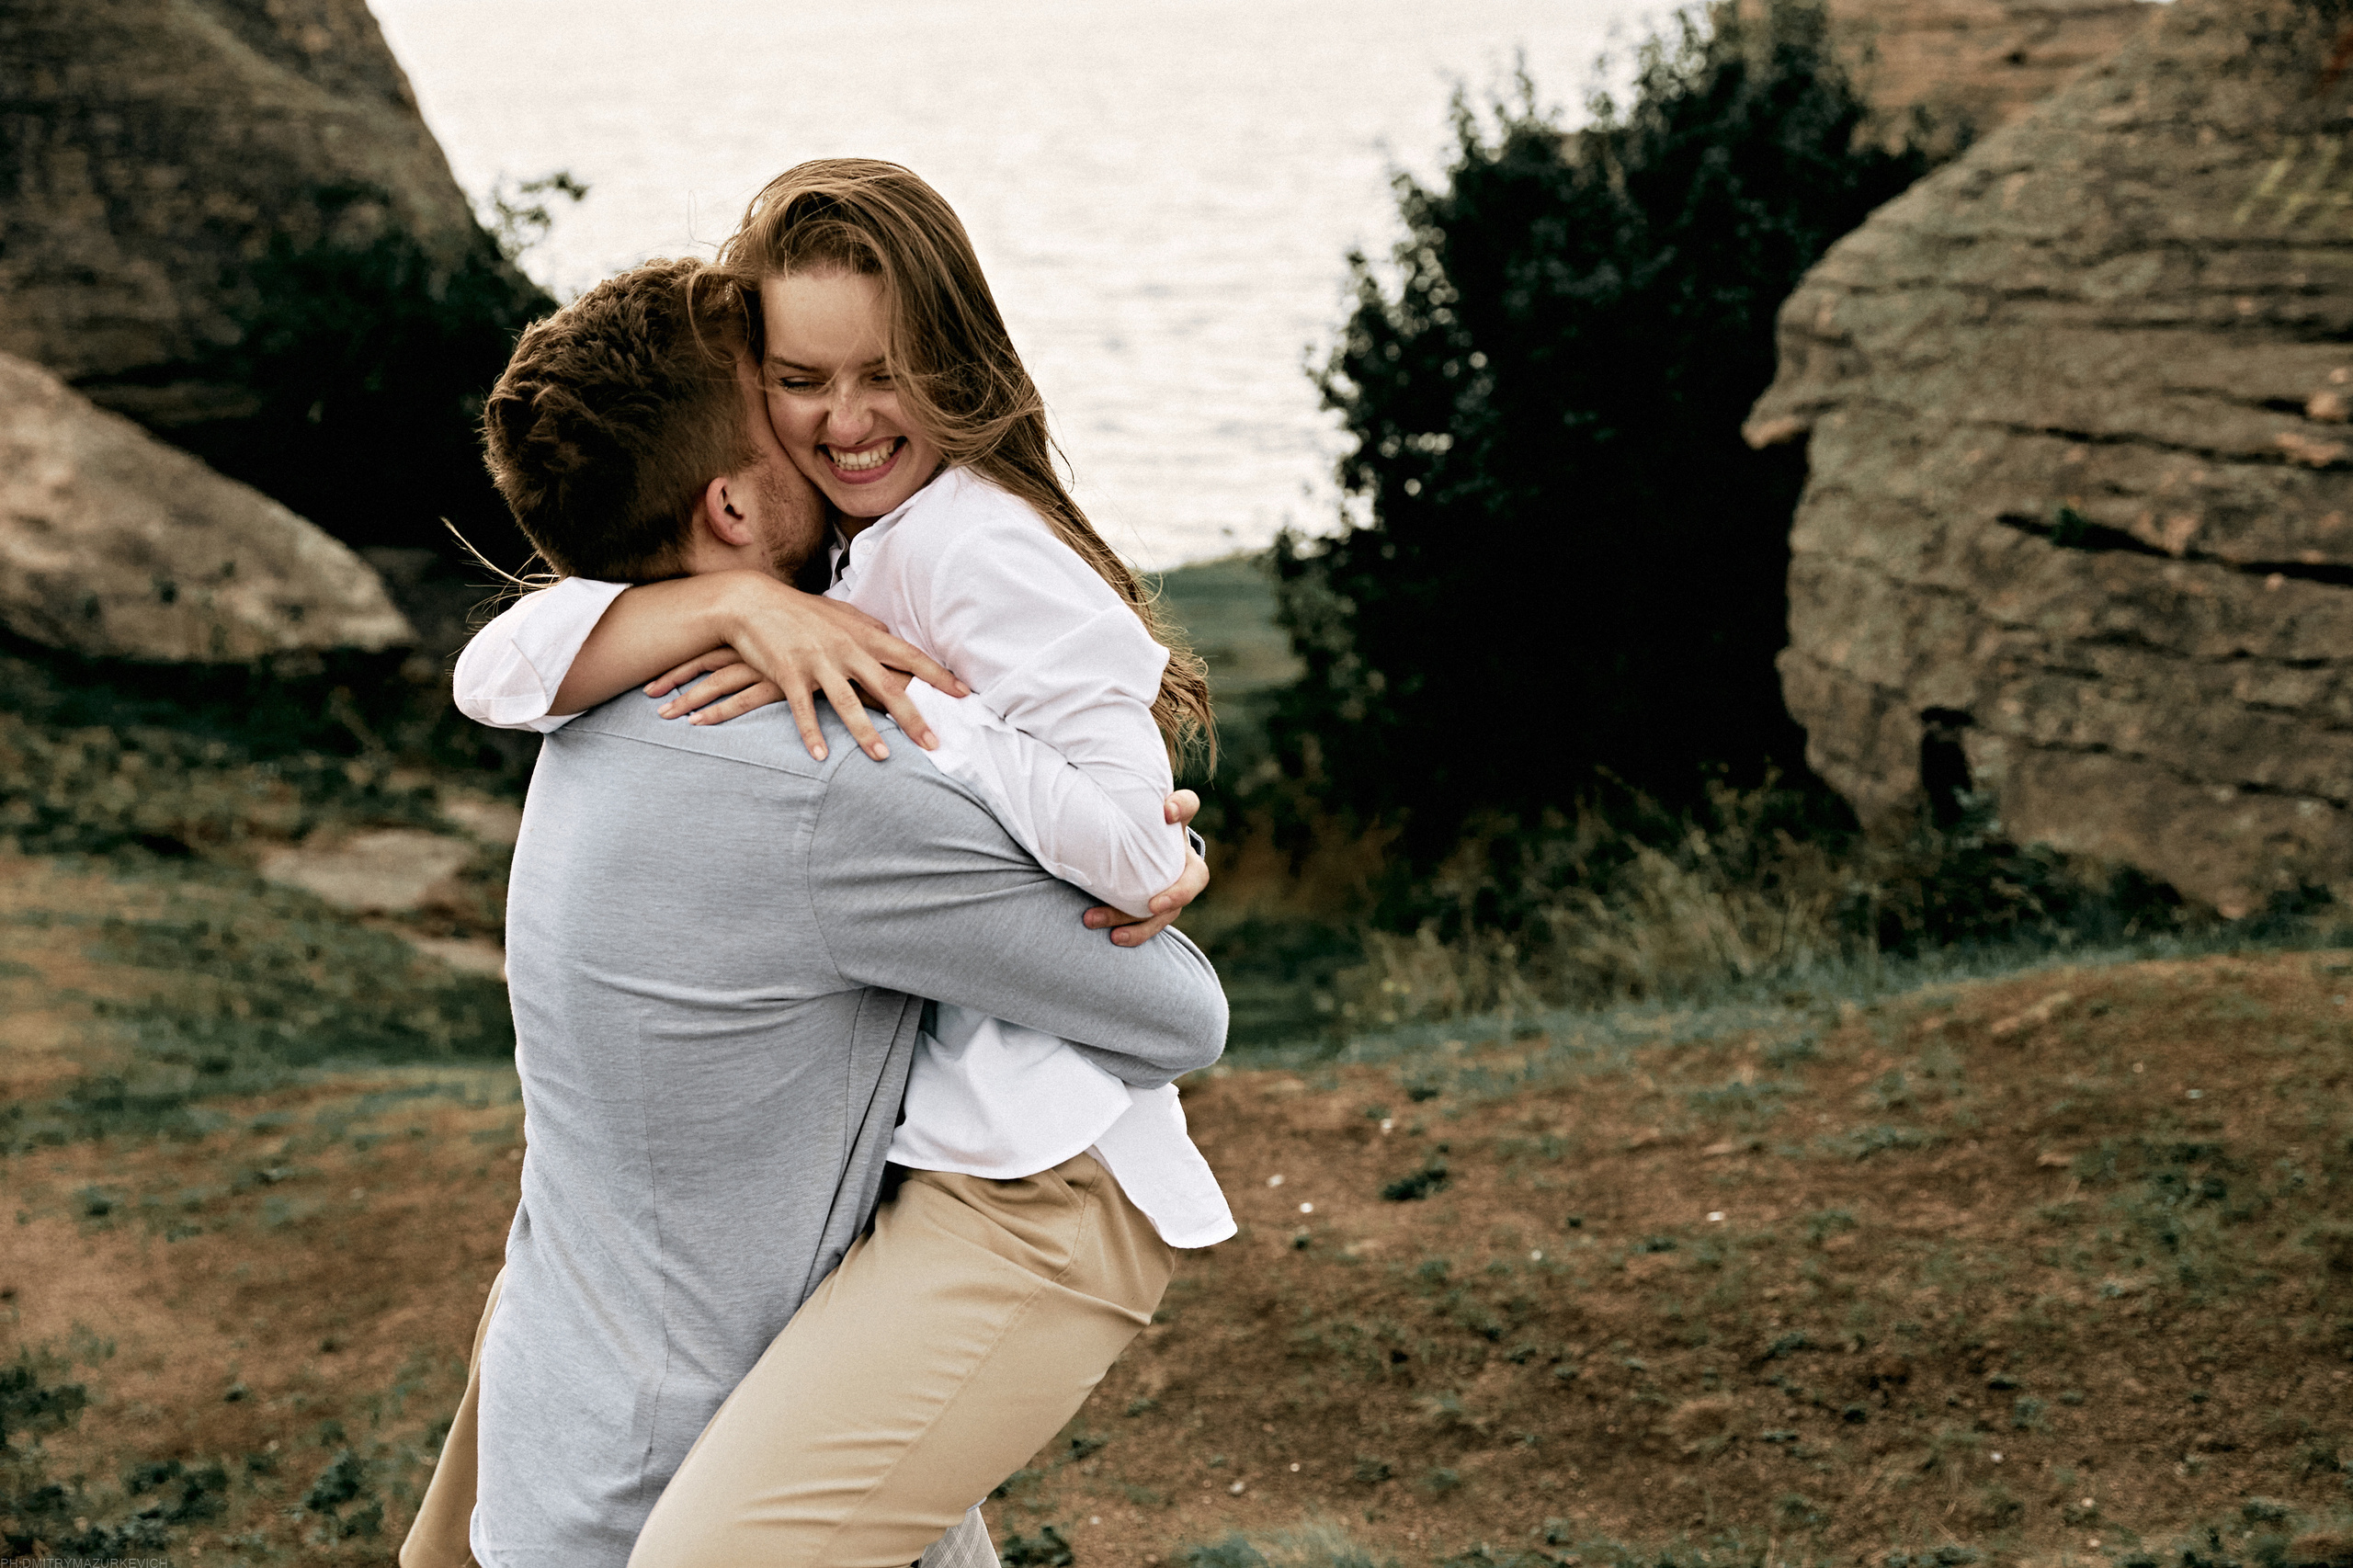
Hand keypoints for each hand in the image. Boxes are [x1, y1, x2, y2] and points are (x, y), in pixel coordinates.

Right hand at [649, 577, 967, 761]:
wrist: (751, 601)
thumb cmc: (800, 610)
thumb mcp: (840, 612)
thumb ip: (868, 626)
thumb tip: (892, 633)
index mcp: (863, 635)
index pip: (909, 656)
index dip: (937, 676)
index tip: (963, 693)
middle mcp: (846, 649)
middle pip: (887, 687)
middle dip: (913, 717)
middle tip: (934, 744)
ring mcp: (817, 662)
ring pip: (847, 702)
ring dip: (866, 732)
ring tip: (883, 757)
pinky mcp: (789, 673)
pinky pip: (803, 709)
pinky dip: (812, 733)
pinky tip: (822, 756)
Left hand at [1083, 791, 1206, 945]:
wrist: (1116, 847)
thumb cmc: (1116, 823)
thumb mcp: (1117, 806)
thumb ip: (1112, 792)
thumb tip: (1086, 764)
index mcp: (1172, 825)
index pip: (1188, 805)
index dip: (1181, 807)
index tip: (1165, 811)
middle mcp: (1178, 857)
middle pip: (1195, 878)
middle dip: (1177, 893)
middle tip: (1153, 903)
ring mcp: (1170, 885)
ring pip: (1168, 910)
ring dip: (1142, 923)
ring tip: (1114, 933)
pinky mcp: (1154, 908)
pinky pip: (1150, 924)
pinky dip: (1134, 933)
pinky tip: (1113, 938)